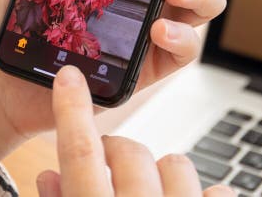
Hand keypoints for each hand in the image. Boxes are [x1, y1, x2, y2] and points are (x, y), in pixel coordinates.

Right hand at [36, 65, 234, 196]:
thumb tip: (47, 177)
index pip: (80, 151)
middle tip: (110, 164)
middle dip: (120, 151)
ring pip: (176, 164)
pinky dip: (202, 193)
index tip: (68, 77)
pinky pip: (215, 191)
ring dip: (161, 172)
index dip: (72, 110)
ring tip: (150, 191)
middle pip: (131, 151)